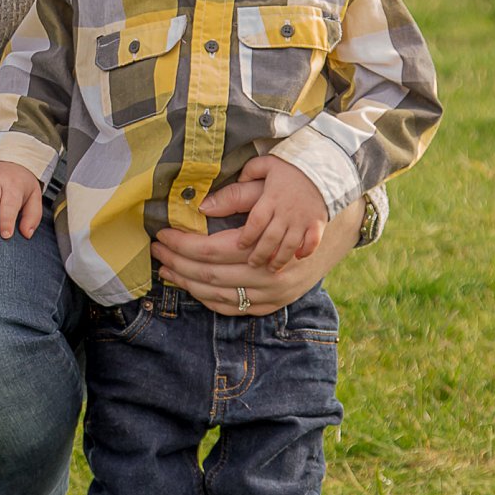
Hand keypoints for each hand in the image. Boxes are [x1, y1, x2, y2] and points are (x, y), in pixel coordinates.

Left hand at [152, 159, 360, 316]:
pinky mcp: (275, 303)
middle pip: (210, 275)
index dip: (182, 244)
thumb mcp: (269, 187)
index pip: (211, 249)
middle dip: (177, 263)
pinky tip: (190, 286)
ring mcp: (274, 293)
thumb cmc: (296, 200)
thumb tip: (200, 207)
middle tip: (156, 251)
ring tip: (166, 269)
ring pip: (219, 295)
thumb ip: (236, 196)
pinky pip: (234, 308)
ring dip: (187, 284)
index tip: (162, 234)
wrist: (337, 226)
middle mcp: (270, 273)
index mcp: (266, 243)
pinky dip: (209, 299)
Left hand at [238, 156, 328, 270]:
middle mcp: (286, 211)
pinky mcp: (318, 222)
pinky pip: (312, 242)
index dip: (247, 236)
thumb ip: (249, 172)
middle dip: (260, 254)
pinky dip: (306, 251)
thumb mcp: (267, 163)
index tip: (240, 245)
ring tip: (271, 269)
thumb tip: (235, 180)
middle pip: (270, 238)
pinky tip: (298, 258)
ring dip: (279, 259)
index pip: (256, 222)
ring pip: (289, 245)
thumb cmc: (292, 165)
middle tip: (252, 264)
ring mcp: (303, 219)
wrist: (325, 165)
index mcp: (271, 198)